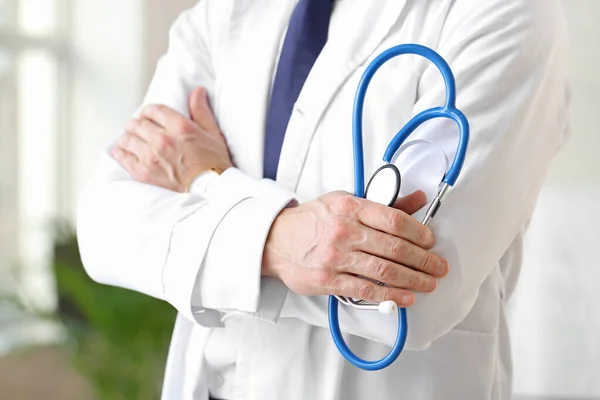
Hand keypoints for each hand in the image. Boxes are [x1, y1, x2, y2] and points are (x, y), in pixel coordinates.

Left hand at [111, 87, 232, 191]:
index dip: (149, 111)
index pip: (154, 110)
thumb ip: (201, 110)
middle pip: (137, 123)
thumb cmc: (215, 164)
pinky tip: (122, 152)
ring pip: (127, 139)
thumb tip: (197, 91)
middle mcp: (162, 139)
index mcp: (179, 127)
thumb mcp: (213, 133)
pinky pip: (123, 157)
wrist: (212, 191)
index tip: (148, 115)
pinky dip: (121, 152)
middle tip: (138, 127)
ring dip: (127, 137)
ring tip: (129, 139)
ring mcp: (151, 157)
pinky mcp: (143, 173)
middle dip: (137, 124)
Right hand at [263, 190, 448, 306]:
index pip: (394, 220)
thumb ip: (383, 204)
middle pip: (395, 248)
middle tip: (437, 267)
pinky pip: (365, 290)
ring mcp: (335, 257)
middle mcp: (344, 231)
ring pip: (384, 271)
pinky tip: (405, 297)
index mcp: (351, 208)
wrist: (276, 240)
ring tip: (428, 284)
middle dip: (423, 260)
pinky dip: (389, 296)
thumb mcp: (345, 201)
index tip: (430, 242)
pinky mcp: (327, 280)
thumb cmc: (312, 221)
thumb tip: (417, 199)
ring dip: (413, 280)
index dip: (419, 232)